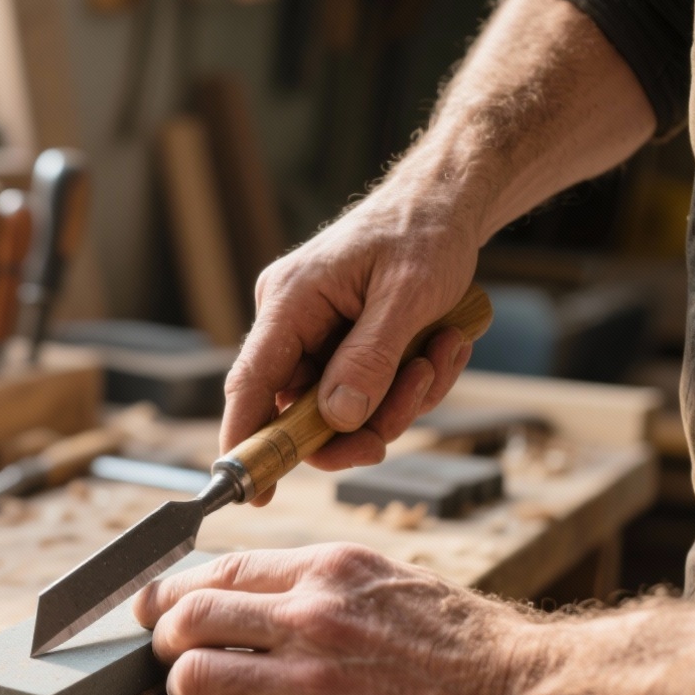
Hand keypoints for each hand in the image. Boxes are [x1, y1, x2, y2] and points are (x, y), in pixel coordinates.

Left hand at [134, 545, 539, 694]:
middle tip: (168, 656)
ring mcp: (313, 684)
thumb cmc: (464, 643)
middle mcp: (312, 617)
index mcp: (328, 570)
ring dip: (184, 691)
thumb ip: (316, 583)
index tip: (158, 608)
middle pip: (190, 618)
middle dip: (165, 639)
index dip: (174, 592)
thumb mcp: (387, 580)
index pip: (218, 570)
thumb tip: (250, 596)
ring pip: (194, 679)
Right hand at [225, 181, 481, 500]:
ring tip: (440, 353)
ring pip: (341, 408)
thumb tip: (338, 417)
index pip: (250, 384)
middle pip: (302, 410)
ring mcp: (315, 335)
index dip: (246, 442)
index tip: (254, 492)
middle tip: (404, 416)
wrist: (448, 202)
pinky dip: (406, 384)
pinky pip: (365, 391)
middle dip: (360, 424)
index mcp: (290, 301)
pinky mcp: (342, 344)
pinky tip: (439, 347)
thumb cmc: (424, 231)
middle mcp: (291, 321)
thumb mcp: (408, 294)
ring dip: (397, 399)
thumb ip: (370, 357)